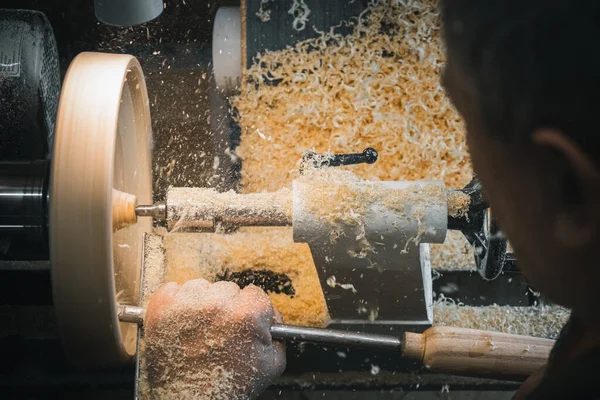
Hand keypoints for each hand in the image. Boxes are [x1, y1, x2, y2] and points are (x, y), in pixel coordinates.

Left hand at [144, 279, 285, 398]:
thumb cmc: (229, 386)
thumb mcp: (271, 364)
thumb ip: (278, 334)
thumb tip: (272, 315)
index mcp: (246, 314)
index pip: (254, 293)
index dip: (249, 311)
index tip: (241, 324)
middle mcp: (216, 304)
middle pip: (227, 289)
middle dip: (227, 307)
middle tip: (220, 332)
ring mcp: (187, 303)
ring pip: (202, 287)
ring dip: (202, 302)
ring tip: (199, 329)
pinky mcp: (162, 306)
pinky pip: (174, 289)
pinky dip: (177, 302)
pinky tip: (182, 322)